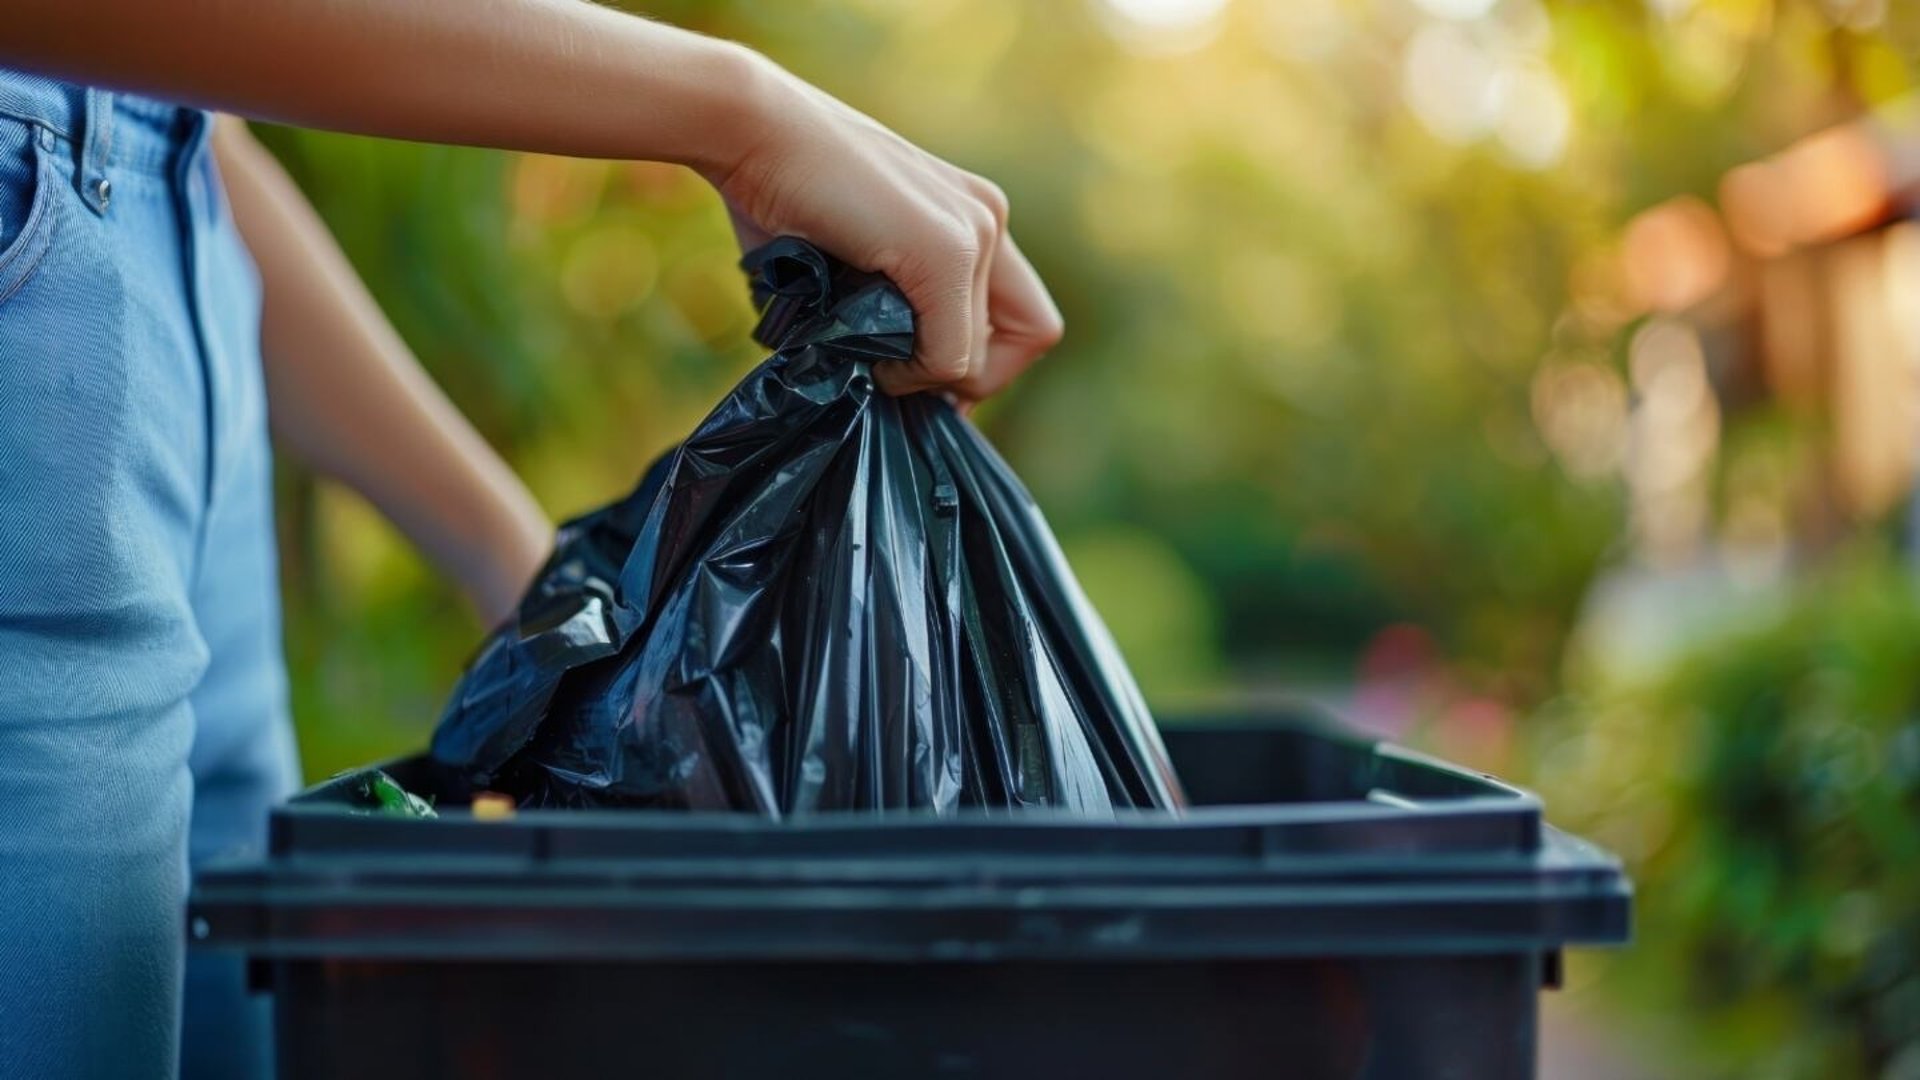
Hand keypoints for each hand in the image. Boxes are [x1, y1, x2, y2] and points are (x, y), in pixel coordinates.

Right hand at [707, 57, 1063, 402]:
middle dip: (955, 378)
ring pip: (978, 358)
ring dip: (923, 375)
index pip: (1026, 321)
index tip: (925, 375)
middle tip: (894, 377)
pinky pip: (949, 357)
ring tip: (867, 353)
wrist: (749, 131)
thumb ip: (891, 309)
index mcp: (974, 213)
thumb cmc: (778, 194)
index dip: (986, 365)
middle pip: (1019, 344)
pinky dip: (908, 374)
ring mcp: (974, 231)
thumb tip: (895, 384)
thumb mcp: (855, 257)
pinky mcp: (947, 252)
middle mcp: (988, 217)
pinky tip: (861, 349)